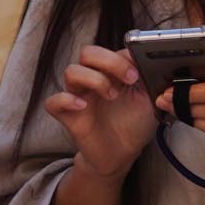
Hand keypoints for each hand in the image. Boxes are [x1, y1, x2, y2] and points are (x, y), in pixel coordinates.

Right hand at [43, 45, 155, 181]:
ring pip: (71, 71)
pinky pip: (53, 102)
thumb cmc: (134, 124)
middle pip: (88, 52)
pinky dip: (66, 100)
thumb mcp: (150, 99)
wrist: (122, 153)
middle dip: (109, 61)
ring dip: (94, 79)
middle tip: (129, 79)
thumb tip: (150, 60)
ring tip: (111, 96)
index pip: (111, 50)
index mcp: (112, 72)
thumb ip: (150, 79)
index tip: (139, 71)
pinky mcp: (67, 115)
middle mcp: (93, 79)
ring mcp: (78, 96)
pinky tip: (83, 107)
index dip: (124, 57)